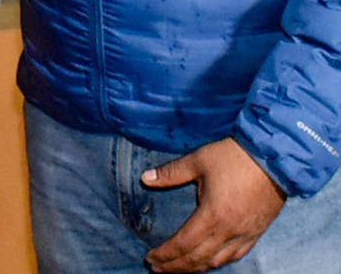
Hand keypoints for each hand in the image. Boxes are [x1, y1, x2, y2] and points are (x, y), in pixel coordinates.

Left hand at [142, 139, 284, 271]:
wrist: (275, 159)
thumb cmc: (235, 157)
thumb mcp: (198, 160)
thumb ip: (171, 173)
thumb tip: (144, 178)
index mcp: (211, 216)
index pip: (183, 244)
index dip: (165, 254)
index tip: (150, 258)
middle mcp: (229, 231)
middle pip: (198, 258)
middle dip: (176, 266)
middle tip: (157, 268)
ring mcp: (245, 234)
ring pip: (218, 261)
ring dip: (196, 267)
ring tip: (179, 268)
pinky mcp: (257, 232)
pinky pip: (236, 254)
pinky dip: (219, 261)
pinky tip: (211, 260)